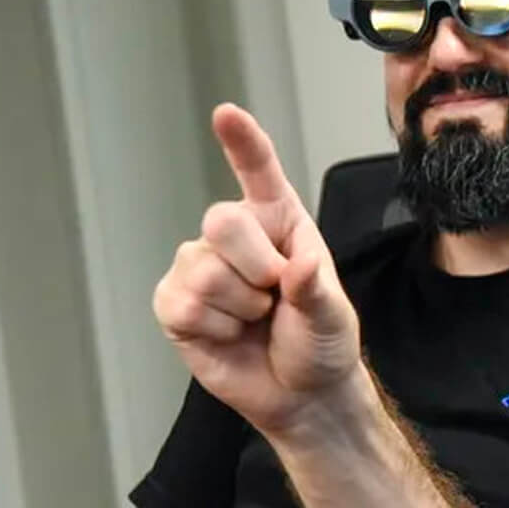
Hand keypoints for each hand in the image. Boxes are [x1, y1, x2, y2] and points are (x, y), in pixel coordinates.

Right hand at [154, 104, 362, 435]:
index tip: (227, 113)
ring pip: (202, 270)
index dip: (243, 144)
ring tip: (256, 320)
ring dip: (238, 307)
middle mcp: (238, 237)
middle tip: (276, 298)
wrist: (301, 394)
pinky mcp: (175, 302)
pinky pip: (181, 305)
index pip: (259, 174)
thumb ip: (316, 290)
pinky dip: (212, 328)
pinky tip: (228, 335)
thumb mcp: (332, 317)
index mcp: (281, 223)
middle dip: (256, 267)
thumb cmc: (321, 343)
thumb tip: (300, 266)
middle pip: (221, 222)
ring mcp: (200, 267)